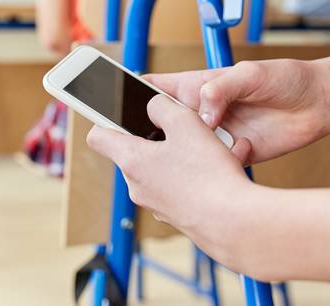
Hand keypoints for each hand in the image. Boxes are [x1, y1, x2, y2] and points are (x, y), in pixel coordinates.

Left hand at [86, 95, 252, 240]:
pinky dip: (197, 175)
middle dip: (160, 137)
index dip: (107, 120)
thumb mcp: (184, 122)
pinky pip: (181, 187)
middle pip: (137, 151)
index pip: (98, 136)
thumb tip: (153, 107)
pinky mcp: (176, 215)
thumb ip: (162, 107)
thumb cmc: (206, 175)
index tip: (122, 113)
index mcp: (131, 160)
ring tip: (213, 148)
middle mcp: (137, 185)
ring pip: (164, 168)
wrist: (232, 222)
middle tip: (185, 128)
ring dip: (184, 154)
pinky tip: (223, 168)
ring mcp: (156, 204)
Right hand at [145, 59, 329, 164]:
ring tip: (202, 152)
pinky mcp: (233, 155)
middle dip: (154, 137)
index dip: (129, 95)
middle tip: (158, 143)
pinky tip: (239, 153)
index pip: (154, 89)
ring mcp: (215, 136)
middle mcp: (201, 112)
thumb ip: (222, 88)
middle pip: (162, 126)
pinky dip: (221, 166)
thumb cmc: (286, 78)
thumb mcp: (252, 74)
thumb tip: (203, 112)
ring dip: (189, 156)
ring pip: (187, 151)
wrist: (320, 103)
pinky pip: (215, 166)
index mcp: (197, 87)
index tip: (112, 106)